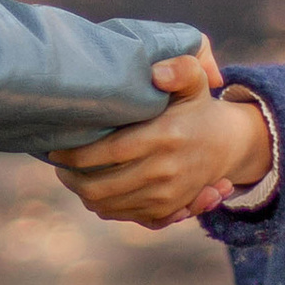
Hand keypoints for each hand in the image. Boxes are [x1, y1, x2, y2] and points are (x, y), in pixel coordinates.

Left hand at [50, 49, 269, 230]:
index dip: (75, 154)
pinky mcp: (165, 211)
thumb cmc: (199, 108)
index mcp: (165, 137)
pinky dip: (101, 206)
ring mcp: (165, 196)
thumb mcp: (195, 82)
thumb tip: (156, 73)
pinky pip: (122, 216)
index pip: (109, 152)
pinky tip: (92, 189)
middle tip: (57, 165)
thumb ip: (181, 69)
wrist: (228, 145)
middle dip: (70, 177)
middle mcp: (164, 171)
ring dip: (81, 192)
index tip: (55, 148)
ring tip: (70, 175)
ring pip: (106, 205)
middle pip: (100, 186)